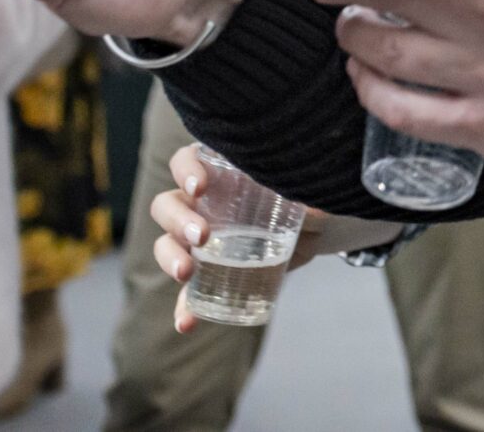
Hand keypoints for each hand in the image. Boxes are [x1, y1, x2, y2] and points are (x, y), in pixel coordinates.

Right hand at [149, 143, 401, 333]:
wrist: (316, 227)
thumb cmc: (304, 195)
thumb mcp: (306, 190)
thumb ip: (307, 196)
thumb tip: (310, 212)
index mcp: (219, 172)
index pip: (186, 161)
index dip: (186, 170)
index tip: (201, 186)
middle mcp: (200, 203)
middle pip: (168, 205)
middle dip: (178, 221)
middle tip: (202, 237)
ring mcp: (199, 239)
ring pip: (167, 245)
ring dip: (170, 259)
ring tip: (186, 273)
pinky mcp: (210, 273)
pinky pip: (188, 291)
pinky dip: (185, 307)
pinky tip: (186, 322)